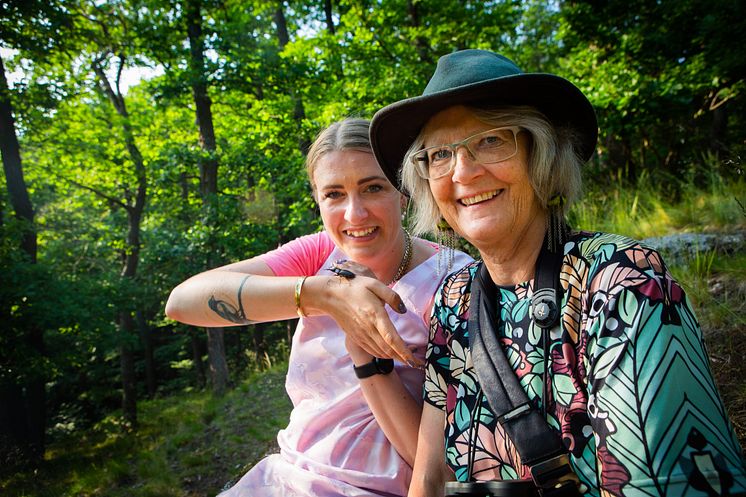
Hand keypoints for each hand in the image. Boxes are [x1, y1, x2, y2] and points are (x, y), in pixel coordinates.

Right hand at [309, 260, 423, 367]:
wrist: (331, 296)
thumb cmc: (354, 287)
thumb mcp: (375, 284)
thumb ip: (392, 297)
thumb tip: (403, 311)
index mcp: (375, 315)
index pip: (392, 338)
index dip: (404, 351)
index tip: (414, 360)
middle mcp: (368, 329)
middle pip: (388, 349)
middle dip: (403, 358)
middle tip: (417, 363)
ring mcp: (361, 335)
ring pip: (381, 352)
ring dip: (394, 357)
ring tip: (407, 360)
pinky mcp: (356, 337)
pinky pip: (372, 350)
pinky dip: (383, 355)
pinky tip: (390, 354)